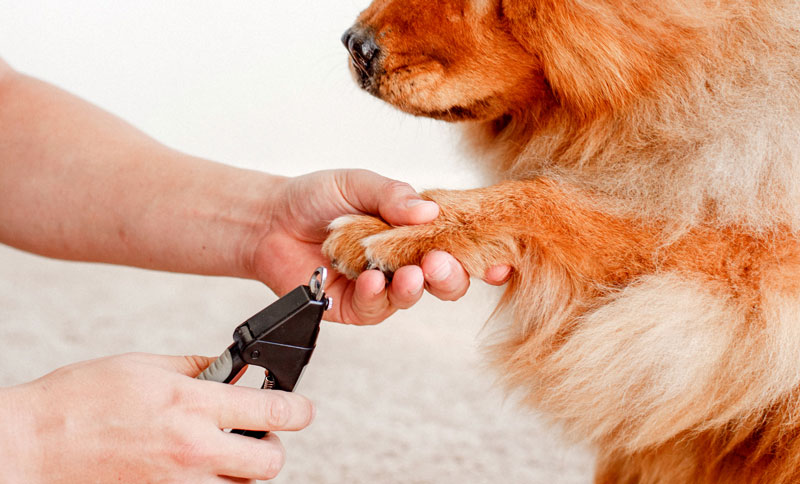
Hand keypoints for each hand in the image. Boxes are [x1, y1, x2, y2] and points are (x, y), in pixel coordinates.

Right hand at [0, 353, 313, 482]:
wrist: (30, 446)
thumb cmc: (81, 400)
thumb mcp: (145, 365)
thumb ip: (198, 367)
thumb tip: (234, 369)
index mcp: (191, 404)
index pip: (274, 410)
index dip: (299, 409)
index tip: (302, 408)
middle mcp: (193, 449)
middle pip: (270, 462)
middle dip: (272, 446)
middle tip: (255, 432)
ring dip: (242, 470)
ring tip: (220, 449)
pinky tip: (195, 466)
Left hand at [250, 169, 509, 324]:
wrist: (269, 220)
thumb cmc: (317, 197)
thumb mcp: (357, 183)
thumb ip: (392, 195)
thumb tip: (430, 210)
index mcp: (416, 229)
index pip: (460, 243)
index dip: (484, 255)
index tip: (499, 260)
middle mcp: (406, 260)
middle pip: (447, 278)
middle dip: (452, 275)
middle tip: (440, 263)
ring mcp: (383, 286)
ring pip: (415, 297)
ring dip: (416, 288)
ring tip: (409, 274)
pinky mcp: (356, 307)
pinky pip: (376, 309)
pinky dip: (377, 296)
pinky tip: (371, 281)